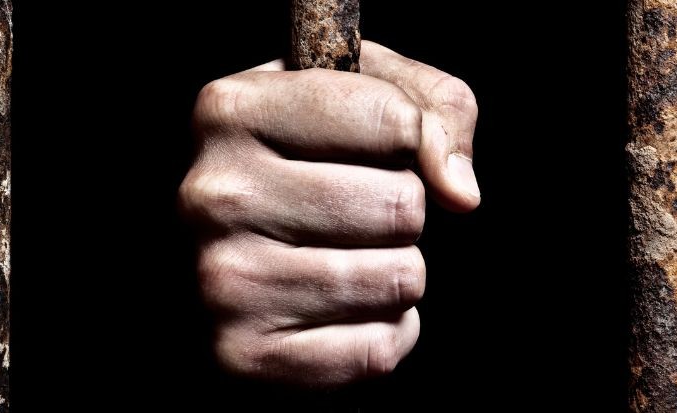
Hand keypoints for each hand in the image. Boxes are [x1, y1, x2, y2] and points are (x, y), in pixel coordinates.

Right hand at [179, 41, 479, 386]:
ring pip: (400, 279)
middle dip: (406, 213)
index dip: (413, 140)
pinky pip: (378, 349)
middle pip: (402, 204)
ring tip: (350, 260)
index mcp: (234, 109)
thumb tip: (460, 193)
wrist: (230, 263)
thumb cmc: (312, 164)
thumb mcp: (372, 96)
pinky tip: (344, 313)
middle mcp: (216, 194)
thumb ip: (436, 110)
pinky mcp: (243, 356)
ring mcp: (222, 279)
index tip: (377, 151)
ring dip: (398, 274)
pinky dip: (385, 334)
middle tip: (357, 216)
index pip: (396, 119)